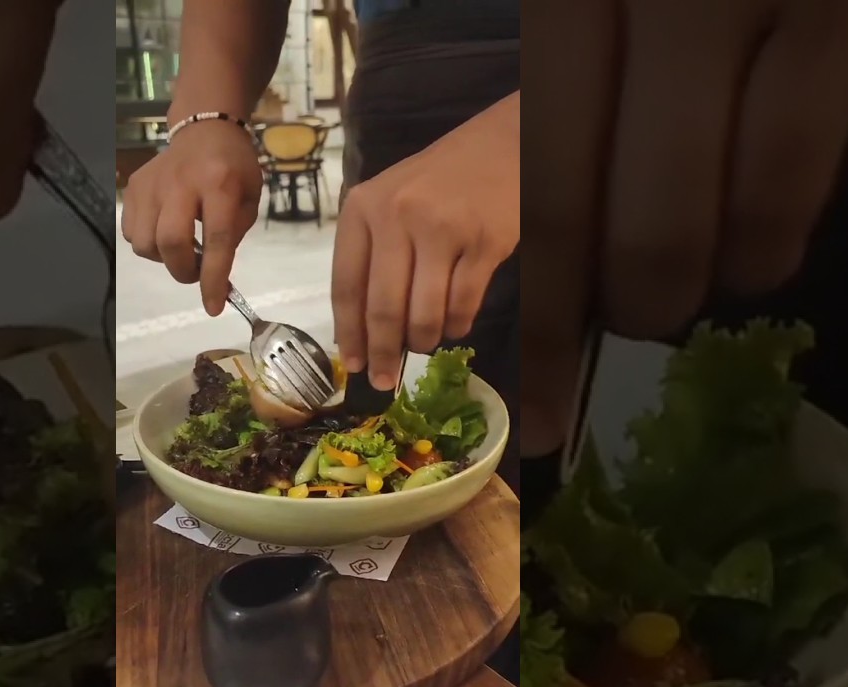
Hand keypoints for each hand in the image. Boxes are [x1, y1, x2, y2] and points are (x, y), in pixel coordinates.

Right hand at [121, 120, 263, 314]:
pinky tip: (163, 230)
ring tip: (180, 247)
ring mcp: (152, 183)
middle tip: (197, 271)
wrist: (205, 129)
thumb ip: (233, 236)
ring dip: (164, 258)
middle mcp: (182, 183)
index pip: (217, 239)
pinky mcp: (133, 186)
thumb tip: (215, 279)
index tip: (214, 307)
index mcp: (220, 184)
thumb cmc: (234, 168)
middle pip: (170, 242)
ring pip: (145, 243)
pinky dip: (147, 243)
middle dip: (183, 271)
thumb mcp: (249, 199)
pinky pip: (131, 232)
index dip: (214, 279)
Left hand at [333, 95, 519, 390]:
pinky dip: (457, 326)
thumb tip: (365, 329)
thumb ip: (373, 255)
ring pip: (424, 314)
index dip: (349, 333)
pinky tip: (454, 325)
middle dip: (384, 353)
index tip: (353, 365)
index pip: (346, 285)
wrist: (501, 144)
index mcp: (363, 208)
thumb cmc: (438, 180)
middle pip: (384, 308)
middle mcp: (397, 216)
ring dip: (423, 341)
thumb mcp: (390, 202)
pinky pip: (463, 306)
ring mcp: (442, 229)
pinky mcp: (484, 243)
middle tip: (385, 381)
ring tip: (424, 343)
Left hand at [520, 0, 847, 453]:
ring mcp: (753, 1)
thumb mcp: (620, 8)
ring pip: (701, 211)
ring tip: (698, 278)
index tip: (549, 409)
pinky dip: (773, 236)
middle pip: (604, 216)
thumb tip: (583, 255)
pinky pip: (799, 168)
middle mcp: (648, 0)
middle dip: (623, 302)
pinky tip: (762, 250)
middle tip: (639, 321)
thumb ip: (595, 104)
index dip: (547, 317)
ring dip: (694, 276)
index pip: (543, 187)